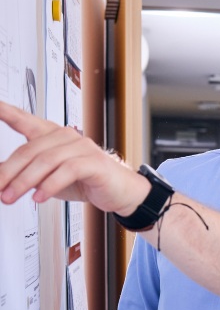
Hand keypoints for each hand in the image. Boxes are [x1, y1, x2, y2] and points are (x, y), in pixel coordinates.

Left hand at [0, 102, 146, 214]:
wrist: (119, 192)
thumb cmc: (85, 182)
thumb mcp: (50, 179)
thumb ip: (28, 175)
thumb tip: (2, 180)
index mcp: (53, 136)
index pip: (26, 120)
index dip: (8, 112)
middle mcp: (66, 137)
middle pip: (30, 149)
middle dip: (10, 171)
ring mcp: (82, 147)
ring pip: (46, 161)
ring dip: (24, 181)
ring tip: (11, 196)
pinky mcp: (94, 163)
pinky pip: (67, 171)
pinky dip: (50, 185)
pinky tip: (39, 197)